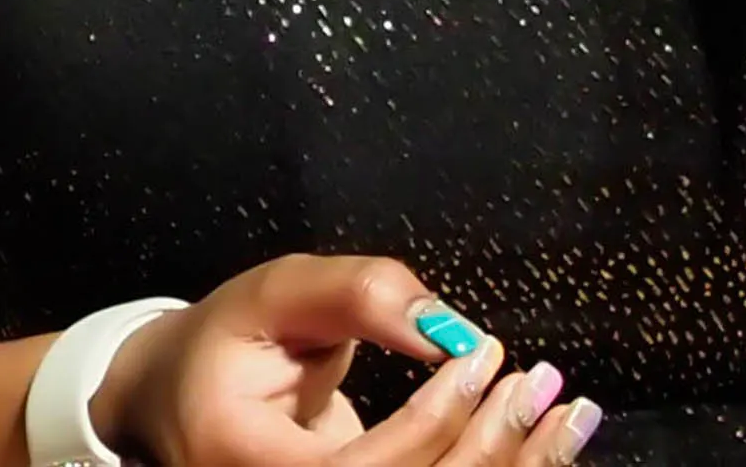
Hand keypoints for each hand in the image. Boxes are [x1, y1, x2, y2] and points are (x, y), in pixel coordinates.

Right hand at [94, 254, 605, 466]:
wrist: (177, 400)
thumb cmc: (226, 342)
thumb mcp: (277, 295)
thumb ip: (358, 296)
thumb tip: (448, 328)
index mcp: (243, 462)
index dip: (434, 419)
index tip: (486, 355)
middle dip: (489, 450)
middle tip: (542, 384)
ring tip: (568, 413)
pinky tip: (545, 441)